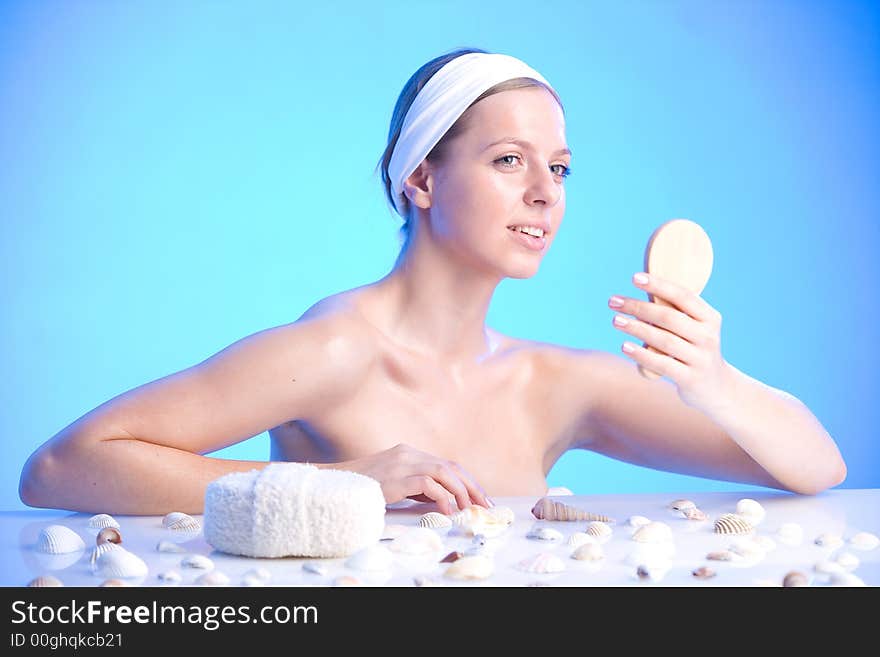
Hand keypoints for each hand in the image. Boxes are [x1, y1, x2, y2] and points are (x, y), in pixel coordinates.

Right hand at [333, 443, 491, 514]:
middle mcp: (408, 454)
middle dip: (471, 486)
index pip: (446, 464)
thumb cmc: (363, 488)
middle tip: (484, 505)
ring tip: (468, 509)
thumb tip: (443, 501)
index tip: (478, 497)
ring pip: (444, 472)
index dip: (466, 480)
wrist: (337, 486)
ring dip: (461, 492)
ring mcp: (403, 463)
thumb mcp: (395, 485)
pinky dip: (442, 498)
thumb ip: (417, 487)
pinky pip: (429, 485)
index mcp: (409, 453)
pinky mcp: (397, 477)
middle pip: (451, 466)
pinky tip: (447, 511)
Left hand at [608, 272, 732, 413]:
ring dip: (636, 328)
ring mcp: (700, 358)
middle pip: (669, 317)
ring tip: (615, 321)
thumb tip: (638, 292)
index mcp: (710, 318)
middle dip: (638, 307)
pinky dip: (641, 354)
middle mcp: (708, 336)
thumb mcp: (694, 330)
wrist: (718, 388)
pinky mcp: (690, 379)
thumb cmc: (695, 350)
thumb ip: (674, 314)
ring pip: (664, 340)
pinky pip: (662, 364)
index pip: (683, 296)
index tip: (634, 278)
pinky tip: (624, 346)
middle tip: (613, 301)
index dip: (658, 285)